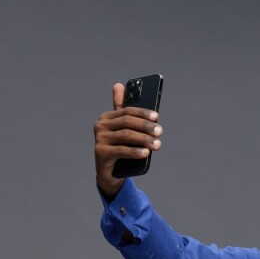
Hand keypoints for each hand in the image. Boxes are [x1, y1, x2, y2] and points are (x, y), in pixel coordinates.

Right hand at [93, 81, 163, 200]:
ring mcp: (99, 139)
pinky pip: (122, 150)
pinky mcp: (101, 153)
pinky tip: (146, 153)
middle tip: (160, 132)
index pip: (127, 111)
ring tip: (157, 144)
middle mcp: (100, 126)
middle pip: (127, 122)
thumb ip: (122, 111)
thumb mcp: (122, 131)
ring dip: (144, 140)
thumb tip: (118, 85)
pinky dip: (135, 151)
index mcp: (107, 117)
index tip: (156, 117)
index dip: (142, 113)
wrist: (109, 174)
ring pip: (126, 136)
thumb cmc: (119, 149)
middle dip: (146, 126)